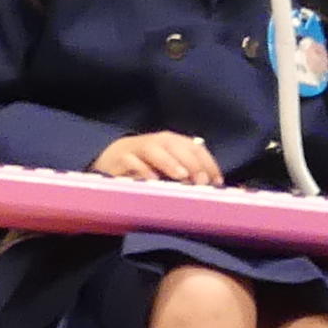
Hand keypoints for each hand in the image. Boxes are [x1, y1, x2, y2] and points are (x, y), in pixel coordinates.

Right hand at [95, 131, 222, 183]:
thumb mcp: (169, 166)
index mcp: (173, 142)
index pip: (195, 148)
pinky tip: (151, 181)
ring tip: (181, 176)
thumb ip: (188, 172)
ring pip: (154, 150)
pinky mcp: (118, 159)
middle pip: (176, 147)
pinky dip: (141, 170)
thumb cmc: (148, 166)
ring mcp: (136, 149)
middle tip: (201, 181)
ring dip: (169, 162)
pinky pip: (130, 162)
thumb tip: (212, 186)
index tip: (217, 182)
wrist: (110, 159)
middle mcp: (157, 142)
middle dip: (192, 163)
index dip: (208, 163)